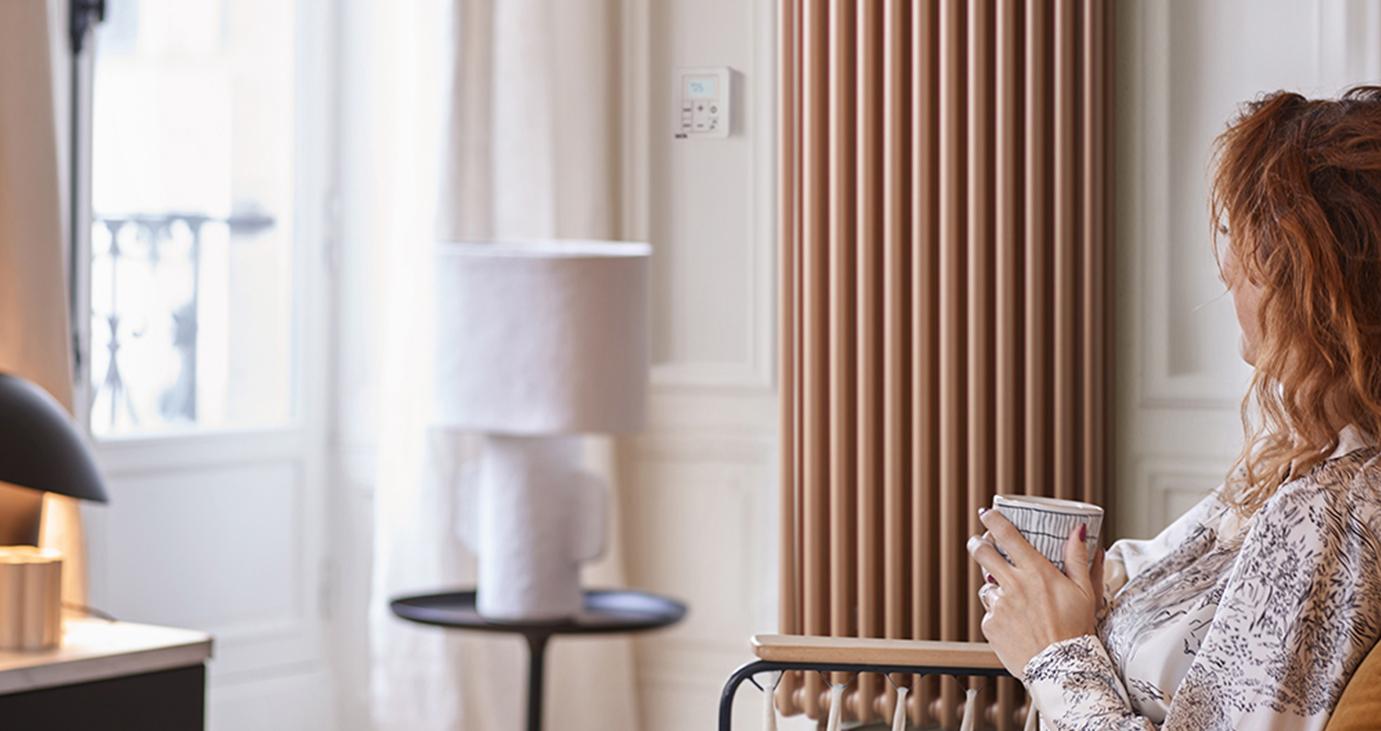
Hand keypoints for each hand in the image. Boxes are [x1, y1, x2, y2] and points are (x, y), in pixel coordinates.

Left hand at [966, 508, 1104, 679]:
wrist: (1062, 669)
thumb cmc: (1076, 630)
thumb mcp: (1084, 591)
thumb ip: (1078, 559)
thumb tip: (1079, 531)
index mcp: (1036, 572)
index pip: (1007, 535)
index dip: (993, 520)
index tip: (987, 514)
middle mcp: (1013, 585)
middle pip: (982, 552)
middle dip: (978, 544)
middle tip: (980, 543)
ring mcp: (999, 605)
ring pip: (987, 587)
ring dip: (996, 589)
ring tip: (1016, 604)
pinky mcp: (990, 625)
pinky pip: (990, 613)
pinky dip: (1000, 615)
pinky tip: (1017, 626)